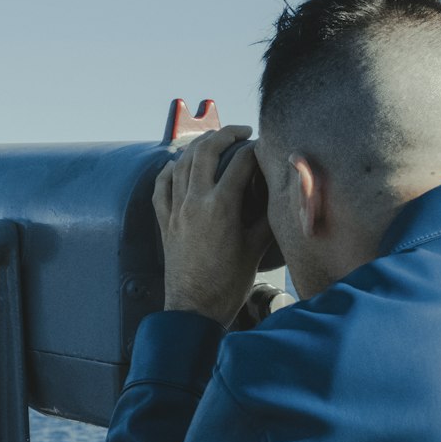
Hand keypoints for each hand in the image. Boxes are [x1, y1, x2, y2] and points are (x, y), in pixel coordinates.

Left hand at [152, 124, 273, 327]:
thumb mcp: (257, 248)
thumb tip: (279, 193)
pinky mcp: (164, 221)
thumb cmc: (229, 284)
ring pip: (181, 162)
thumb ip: (267, 215)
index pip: (240, 162)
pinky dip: (170, 168)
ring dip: (198, 145)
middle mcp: (195, 201)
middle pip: (206, 150)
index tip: (265, 146)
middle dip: (225, 134)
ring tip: (214, 140)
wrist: (194, 309)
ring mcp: (175, 209)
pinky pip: (161, 185)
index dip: (255, 149)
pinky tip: (178, 164)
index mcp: (221, 206)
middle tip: (241, 131)